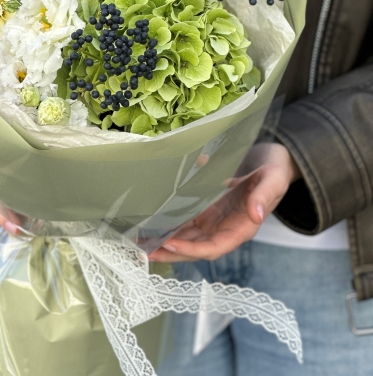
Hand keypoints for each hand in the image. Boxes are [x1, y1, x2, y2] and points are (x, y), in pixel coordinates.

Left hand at [149, 143, 300, 262]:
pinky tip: (149, 224)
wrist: (271, 161)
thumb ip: (265, 196)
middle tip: (145, 250)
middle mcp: (224, 228)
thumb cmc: (274, 171)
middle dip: (170, 252)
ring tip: (139, 241)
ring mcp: (213, 220)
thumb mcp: (274, 180)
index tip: (171, 245)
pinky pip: (184, 221)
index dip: (191, 250)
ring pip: (186, 238)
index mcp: (241, 228)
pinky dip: (168, 225)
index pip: (214, 247)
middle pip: (194, 248)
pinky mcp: (204, 208)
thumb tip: (255, 214)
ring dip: (164, 242)